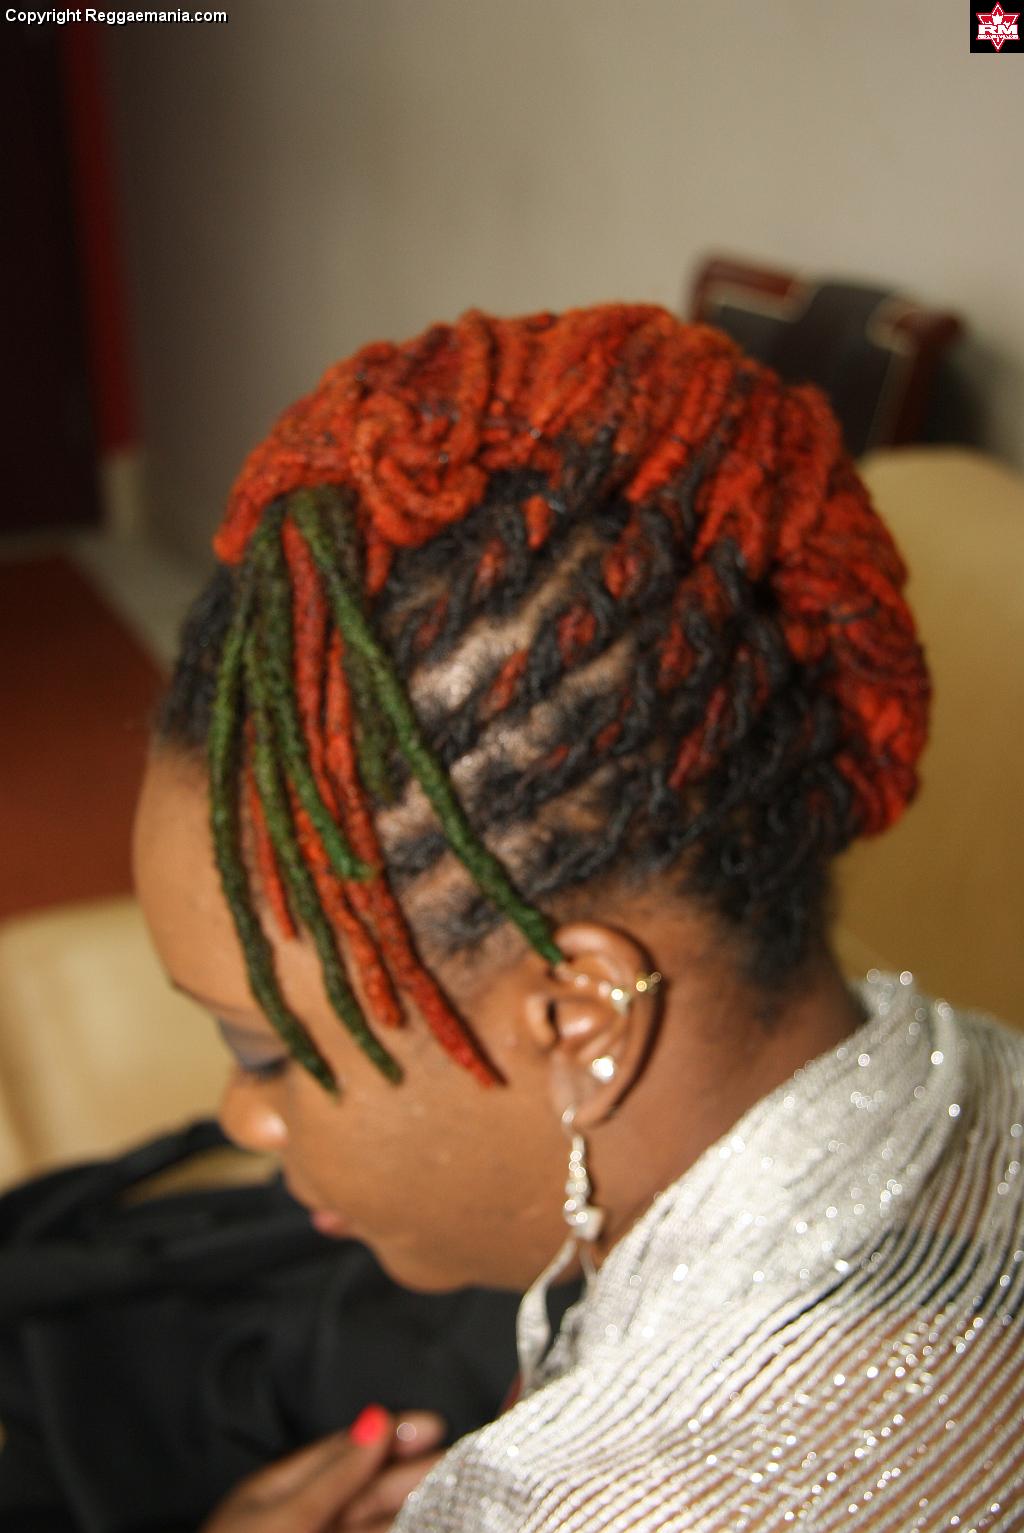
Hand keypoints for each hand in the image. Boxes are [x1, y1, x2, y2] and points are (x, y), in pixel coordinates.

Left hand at [200, 1407, 445, 1532]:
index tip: (433, 1427)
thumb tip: (375, 1422)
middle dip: (413, 1473)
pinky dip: (401, 1531)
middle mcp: (303, 1524)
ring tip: (460, 1495)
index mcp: (278, 1496)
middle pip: (367, 1491)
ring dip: (415, 1510)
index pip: (343, 1452)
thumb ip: (332, 1477)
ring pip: (377, 1526)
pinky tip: (428, 1526)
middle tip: (463, 1461)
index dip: (389, 1436)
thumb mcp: (280, 1520)